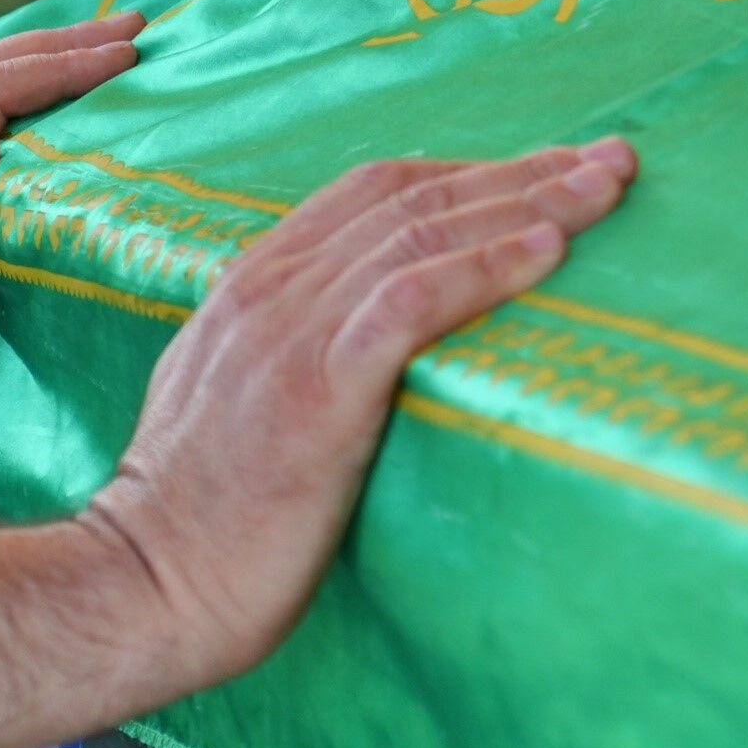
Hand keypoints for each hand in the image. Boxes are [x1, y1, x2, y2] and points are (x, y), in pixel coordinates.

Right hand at [82, 141, 635, 692]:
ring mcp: (289, 334)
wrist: (139, 587)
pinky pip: (411, 302)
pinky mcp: (315, 389)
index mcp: (252, 285)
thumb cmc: (196, 521)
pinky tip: (548, 253)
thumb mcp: (228, 402)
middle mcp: (271, 290)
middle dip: (520, 171)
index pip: (375, 191)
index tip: (547, 168)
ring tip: (602, 189)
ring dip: (525, 203)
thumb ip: (285, 354)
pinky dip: (484, 268)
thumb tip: (360, 349)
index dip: (469, 171)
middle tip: (608, 161)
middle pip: (413, 196)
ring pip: (422, 232)